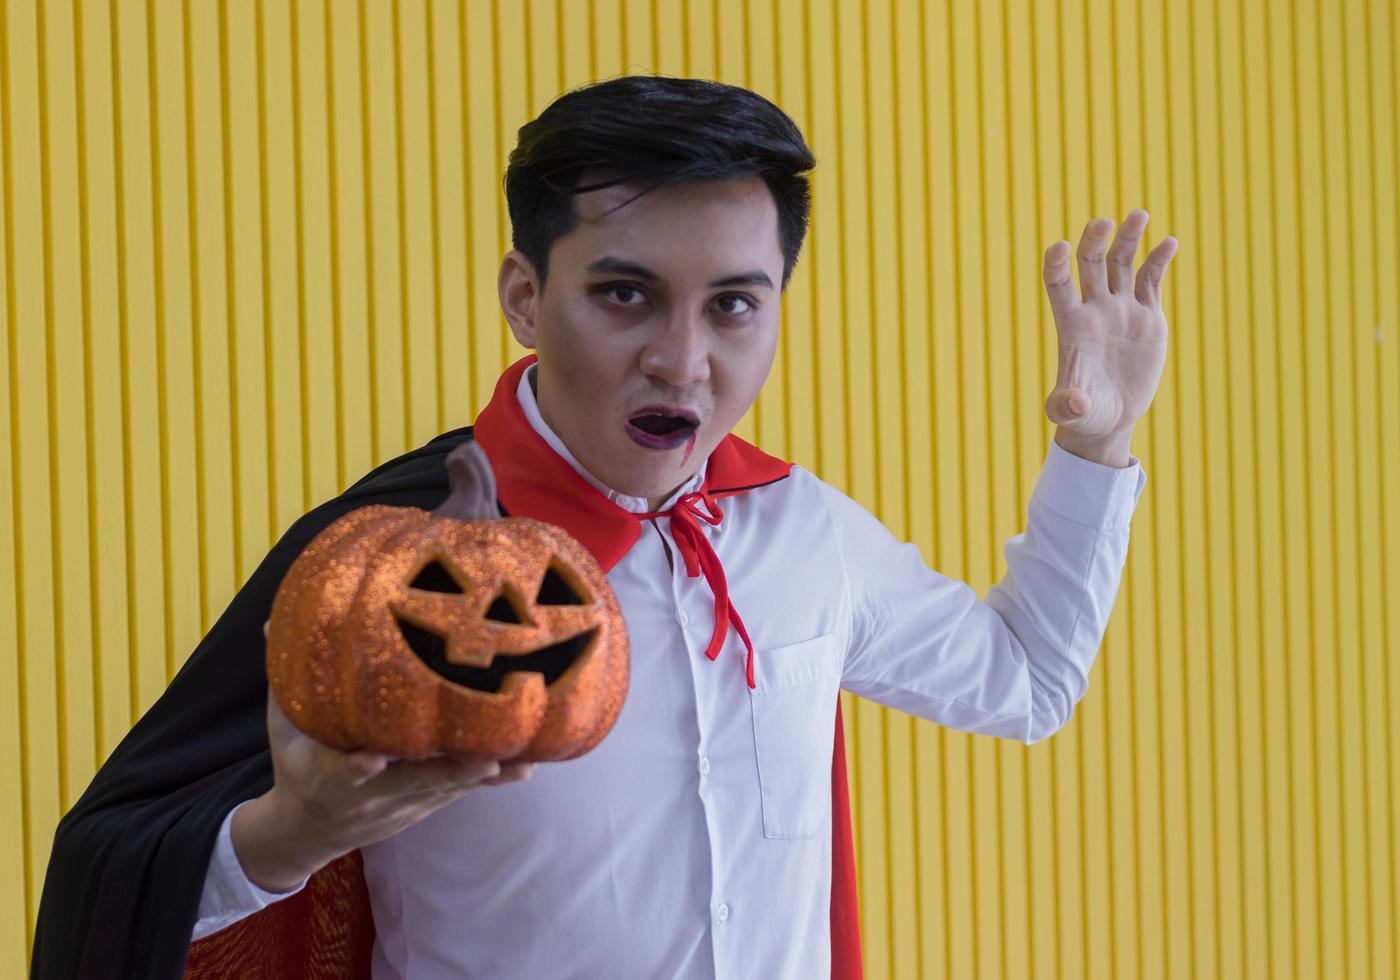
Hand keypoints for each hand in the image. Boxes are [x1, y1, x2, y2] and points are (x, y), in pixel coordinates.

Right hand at [234, 622, 535, 891]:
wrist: (309, 831)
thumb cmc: (298, 766)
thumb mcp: (284, 728)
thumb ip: (287, 681)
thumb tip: (274, 622)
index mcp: (326, 776)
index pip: (342, 773)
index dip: (358, 768)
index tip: (371, 761)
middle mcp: (371, 795)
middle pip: (414, 785)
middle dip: (449, 773)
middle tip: (483, 759)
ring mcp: (403, 803)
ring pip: (447, 789)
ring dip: (483, 775)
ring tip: (520, 759)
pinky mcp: (427, 804)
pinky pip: (462, 790)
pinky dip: (494, 778)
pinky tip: (527, 764)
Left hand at [1041, 210, 1177, 465]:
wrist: (1110, 416)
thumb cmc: (1084, 414)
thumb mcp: (1072, 413)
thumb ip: (1067, 406)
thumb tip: (1074, 404)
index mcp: (1072, 325)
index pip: (1059, 285)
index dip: (1057, 265)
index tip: (1060, 246)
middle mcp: (1095, 310)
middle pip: (1092, 264)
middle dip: (1095, 241)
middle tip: (1103, 222)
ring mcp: (1121, 309)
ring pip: (1122, 264)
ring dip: (1129, 238)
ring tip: (1138, 214)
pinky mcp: (1147, 316)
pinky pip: (1151, 281)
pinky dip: (1159, 261)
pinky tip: (1169, 242)